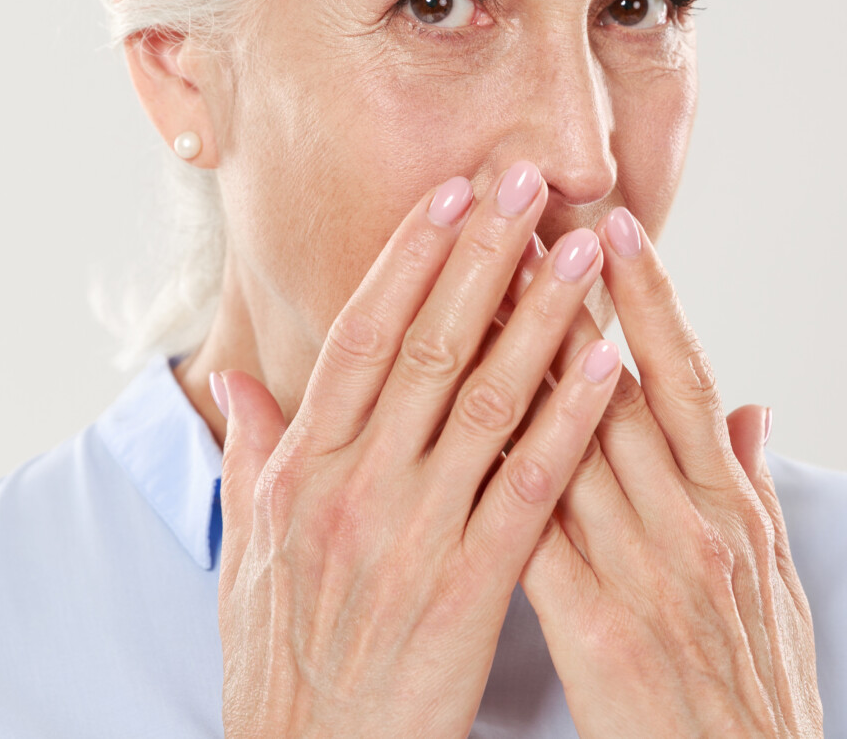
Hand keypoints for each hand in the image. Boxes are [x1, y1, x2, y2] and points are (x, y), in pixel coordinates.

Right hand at [213, 163, 624, 738]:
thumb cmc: (280, 665)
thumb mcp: (245, 556)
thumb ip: (247, 459)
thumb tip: (236, 384)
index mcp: (300, 470)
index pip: (360, 338)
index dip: (408, 260)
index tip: (449, 195)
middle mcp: (354, 487)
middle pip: (429, 347)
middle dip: (482, 257)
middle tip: (526, 182)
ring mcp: (413, 536)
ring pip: (488, 402)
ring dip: (541, 317)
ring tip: (584, 251)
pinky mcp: (468, 591)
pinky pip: (530, 490)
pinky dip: (572, 422)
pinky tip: (610, 367)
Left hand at [516, 211, 823, 737]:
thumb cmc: (761, 693)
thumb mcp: (781, 585)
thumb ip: (757, 486)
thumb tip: (754, 404)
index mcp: (735, 510)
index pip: (684, 377)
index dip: (648, 296)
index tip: (613, 224)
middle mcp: (693, 526)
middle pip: (614, 390)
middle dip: (566, 301)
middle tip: (523, 221)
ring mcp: (645, 576)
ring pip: (569, 443)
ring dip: (518, 363)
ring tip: (477, 289)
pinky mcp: (596, 632)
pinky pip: (535, 532)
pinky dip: (501, 470)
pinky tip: (456, 420)